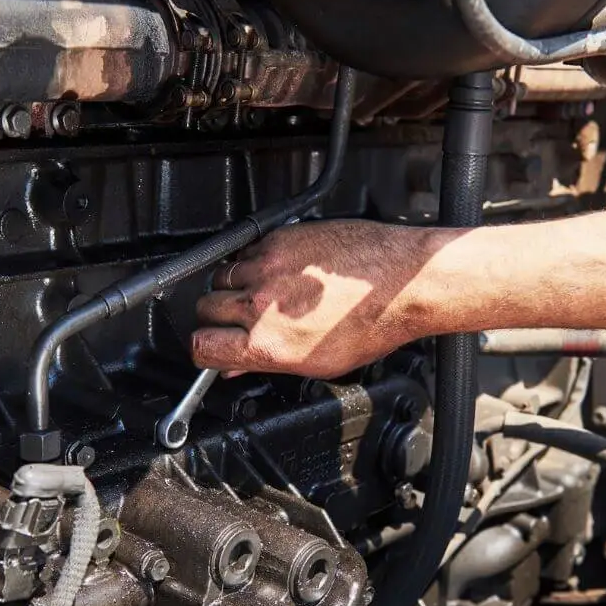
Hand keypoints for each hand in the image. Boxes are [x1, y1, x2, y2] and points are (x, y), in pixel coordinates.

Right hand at [191, 220, 437, 377]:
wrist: (403, 280)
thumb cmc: (373, 322)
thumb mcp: (319, 363)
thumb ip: (267, 362)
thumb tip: (235, 366)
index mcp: (268, 344)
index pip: (202, 345)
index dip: (204, 347)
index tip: (211, 344)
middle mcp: (261, 304)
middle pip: (204, 307)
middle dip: (215, 315)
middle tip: (238, 318)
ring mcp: (268, 268)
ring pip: (221, 275)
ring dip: (234, 285)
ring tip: (265, 292)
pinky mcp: (279, 239)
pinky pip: (247, 250)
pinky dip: (256, 260)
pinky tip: (283, 271)